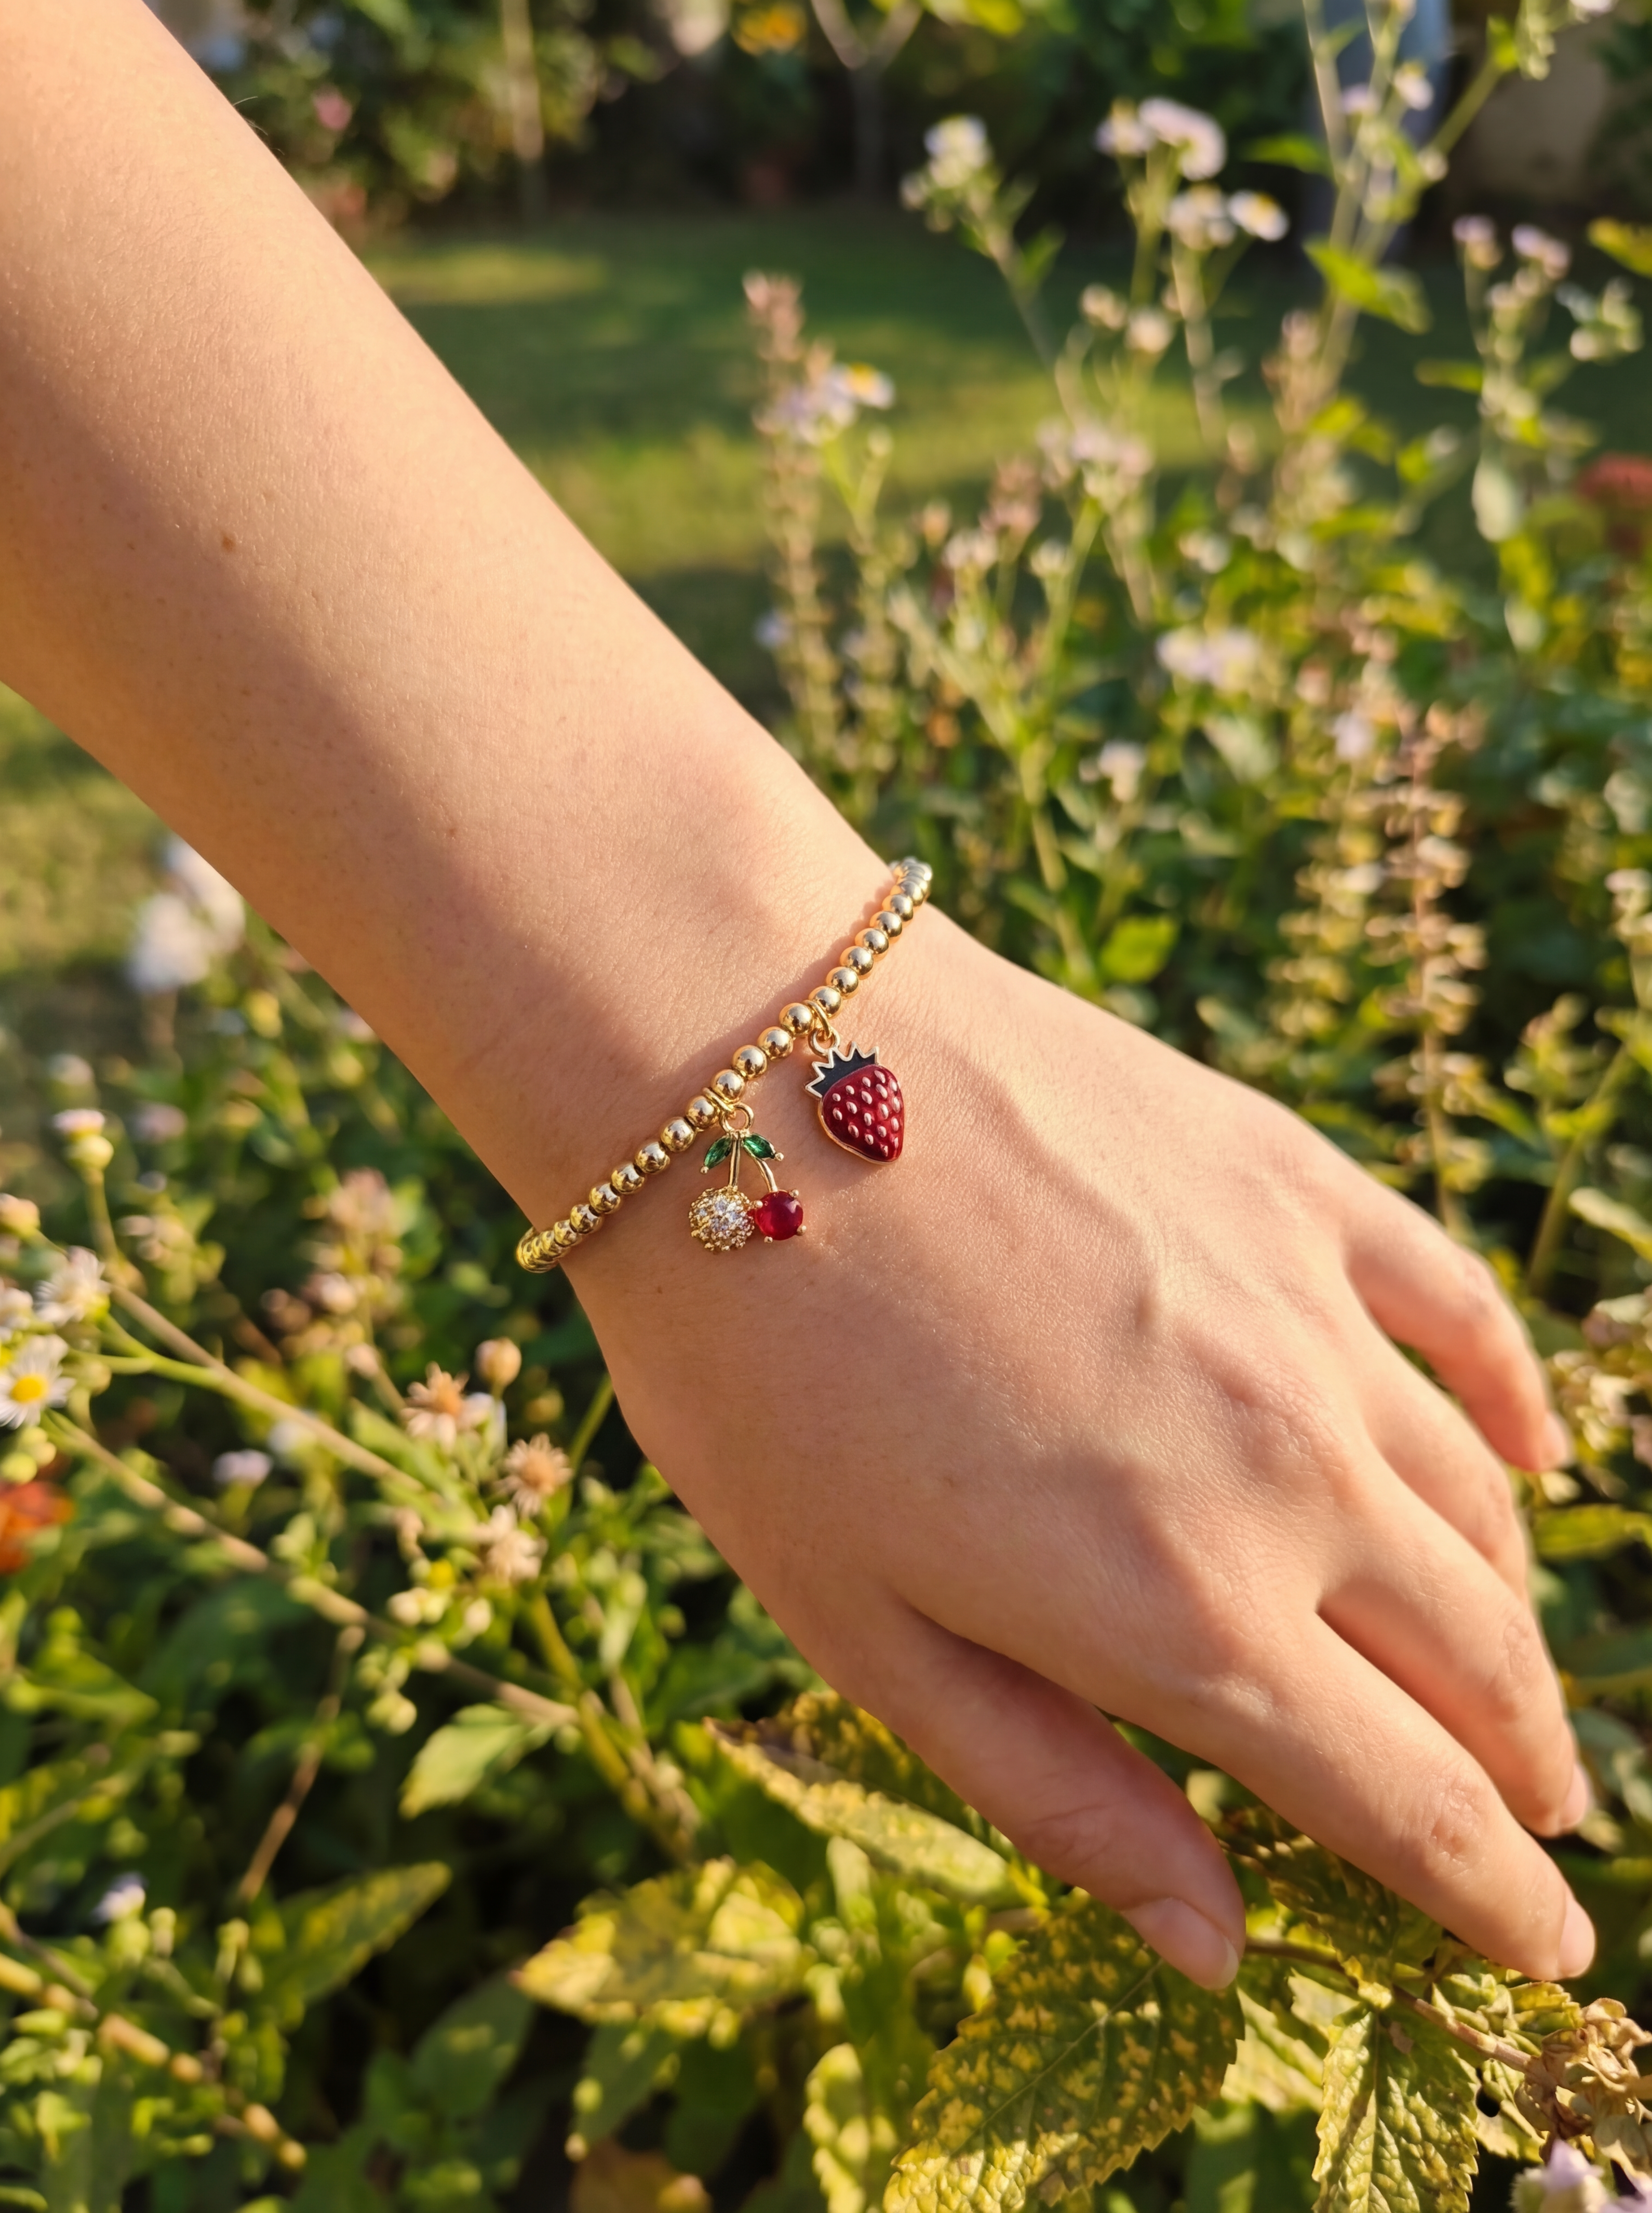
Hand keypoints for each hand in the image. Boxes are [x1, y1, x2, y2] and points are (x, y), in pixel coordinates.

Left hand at [573, 910, 1590, 1989]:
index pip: (1409, 1805)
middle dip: (1522, 1771)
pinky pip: (1454, 1311)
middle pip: (1473, 1663)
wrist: (741, 1079)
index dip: (1494, 1899)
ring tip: (1508, 1671)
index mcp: (1181, 1615)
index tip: (1548, 1953)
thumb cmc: (759, 1371)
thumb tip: (1210, 1949)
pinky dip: (1512, 1400)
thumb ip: (1055, 1793)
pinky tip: (1531, 1452)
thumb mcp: (863, 1629)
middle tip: (1539, 1818)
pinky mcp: (1289, 1184)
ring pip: (1474, 1505)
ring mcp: (1305, 1318)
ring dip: (1511, 1613)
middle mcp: (1288, 1473)